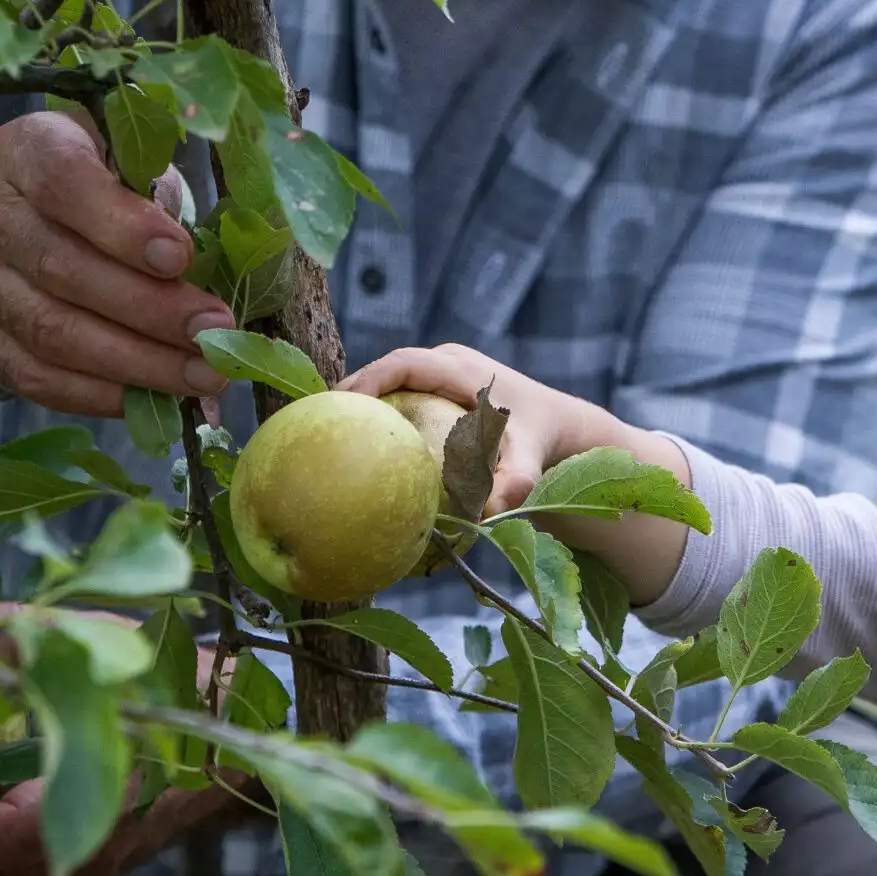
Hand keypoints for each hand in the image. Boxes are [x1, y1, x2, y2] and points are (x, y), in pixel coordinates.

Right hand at [0, 109, 236, 416]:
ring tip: (200, 374)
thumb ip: (159, 192)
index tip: (181, 258)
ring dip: (136, 362)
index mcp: (28, 152)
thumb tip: (217, 260)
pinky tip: (152, 397)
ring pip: (53, 331)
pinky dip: (100, 393)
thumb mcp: (125, 157)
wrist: (17, 208)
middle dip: (150, 309)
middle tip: (213, 332)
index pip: (65, 184)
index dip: (123, 226)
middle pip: (64, 269)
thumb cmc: (96, 177)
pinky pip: (37, 376)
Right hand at [341, 343, 606, 516]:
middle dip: (352, 391)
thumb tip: (490, 512)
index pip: (405, 364)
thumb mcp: (533, 462)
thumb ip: (515, 482)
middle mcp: (450, 363)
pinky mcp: (439, 387)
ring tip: (324, 432)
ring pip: (392, 381)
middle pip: (389, 369)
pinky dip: (378, 415)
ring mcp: (443, 373)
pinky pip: (401, 395)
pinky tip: (356, 448)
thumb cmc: (543, 442)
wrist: (560, 427)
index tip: (338, 405)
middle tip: (315, 421)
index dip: (368, 379)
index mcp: (463, 370)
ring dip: (361, 402)